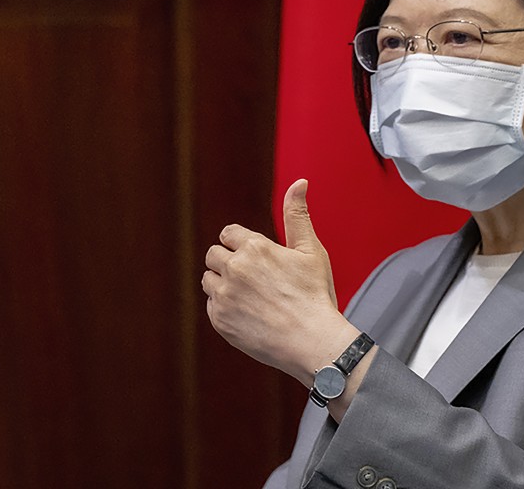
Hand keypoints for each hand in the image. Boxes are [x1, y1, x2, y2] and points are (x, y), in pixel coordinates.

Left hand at [201, 179, 354, 383]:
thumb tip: (299, 182)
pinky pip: (211, 306)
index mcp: (255, 247)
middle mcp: (234, 268)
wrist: (312, 341)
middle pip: (214, 254)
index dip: (242, 245)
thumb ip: (297, 215)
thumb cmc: (315, 294)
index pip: (229, 234)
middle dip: (229, 262)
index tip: (256, 258)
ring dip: (223, 284)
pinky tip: (250, 314)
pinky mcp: (219, 320)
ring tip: (252, 298)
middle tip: (254, 279)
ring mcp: (224, 295)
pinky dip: (225, 308)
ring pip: (209, 280)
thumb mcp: (310, 250)